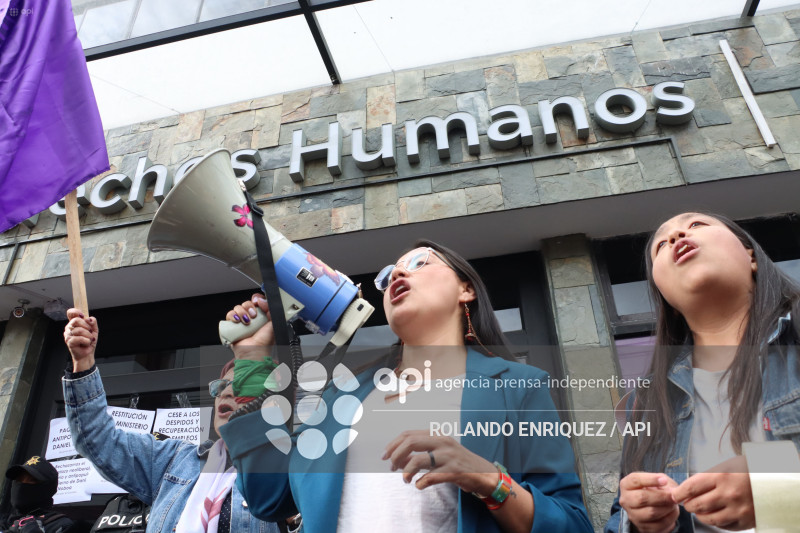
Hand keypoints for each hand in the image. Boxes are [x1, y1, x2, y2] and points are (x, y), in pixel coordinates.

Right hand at [64, 308, 97, 371]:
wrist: (88, 353)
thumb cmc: (89, 341)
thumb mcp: (94, 330)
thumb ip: (93, 322)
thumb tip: (89, 318)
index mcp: (74, 323)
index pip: (70, 313)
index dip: (76, 311)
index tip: (82, 315)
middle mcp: (69, 327)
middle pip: (76, 320)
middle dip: (86, 326)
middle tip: (90, 332)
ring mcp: (68, 334)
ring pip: (79, 330)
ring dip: (88, 335)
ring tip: (89, 340)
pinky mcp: (69, 341)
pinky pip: (79, 338)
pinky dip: (86, 341)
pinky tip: (86, 343)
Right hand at [226, 294, 273, 357]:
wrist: (254, 352)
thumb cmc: (265, 341)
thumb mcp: (273, 323)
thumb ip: (271, 309)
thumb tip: (262, 300)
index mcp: (261, 315)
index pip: (256, 301)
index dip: (256, 300)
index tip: (258, 303)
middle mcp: (250, 317)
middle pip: (246, 303)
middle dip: (250, 307)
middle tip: (254, 316)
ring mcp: (241, 321)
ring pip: (237, 307)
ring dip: (242, 312)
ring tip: (246, 322)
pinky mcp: (232, 325)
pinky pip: (229, 314)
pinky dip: (233, 315)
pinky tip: (238, 321)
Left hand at [382, 430, 497, 493]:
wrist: (483, 473)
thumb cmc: (458, 462)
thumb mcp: (439, 452)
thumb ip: (420, 453)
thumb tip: (397, 459)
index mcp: (437, 434)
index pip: (408, 434)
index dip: (393, 444)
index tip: (385, 455)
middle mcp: (442, 442)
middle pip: (411, 442)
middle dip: (396, 455)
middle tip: (392, 467)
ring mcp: (448, 456)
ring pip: (418, 460)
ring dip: (407, 472)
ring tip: (405, 479)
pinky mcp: (453, 471)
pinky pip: (430, 478)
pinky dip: (421, 483)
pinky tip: (419, 485)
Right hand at [618, 472, 678, 532]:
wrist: (651, 504)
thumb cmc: (653, 488)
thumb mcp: (656, 479)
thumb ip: (663, 480)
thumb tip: (672, 490)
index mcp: (626, 485)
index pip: (635, 480)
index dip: (651, 480)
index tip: (664, 480)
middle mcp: (626, 501)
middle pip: (642, 498)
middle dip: (661, 496)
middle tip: (673, 495)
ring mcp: (633, 516)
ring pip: (651, 513)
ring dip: (667, 508)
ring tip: (674, 503)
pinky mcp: (643, 528)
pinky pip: (659, 525)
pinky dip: (670, 518)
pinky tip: (672, 511)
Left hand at [673, 456, 753, 529]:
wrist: (774, 479)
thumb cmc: (748, 469)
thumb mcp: (726, 466)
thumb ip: (707, 478)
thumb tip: (687, 488)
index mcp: (721, 476)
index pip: (691, 487)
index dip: (679, 493)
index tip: (675, 495)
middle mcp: (729, 493)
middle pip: (697, 505)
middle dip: (688, 505)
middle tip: (686, 503)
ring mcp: (738, 509)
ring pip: (709, 518)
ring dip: (700, 515)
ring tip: (699, 510)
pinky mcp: (746, 520)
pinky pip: (724, 526)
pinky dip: (716, 522)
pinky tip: (715, 515)